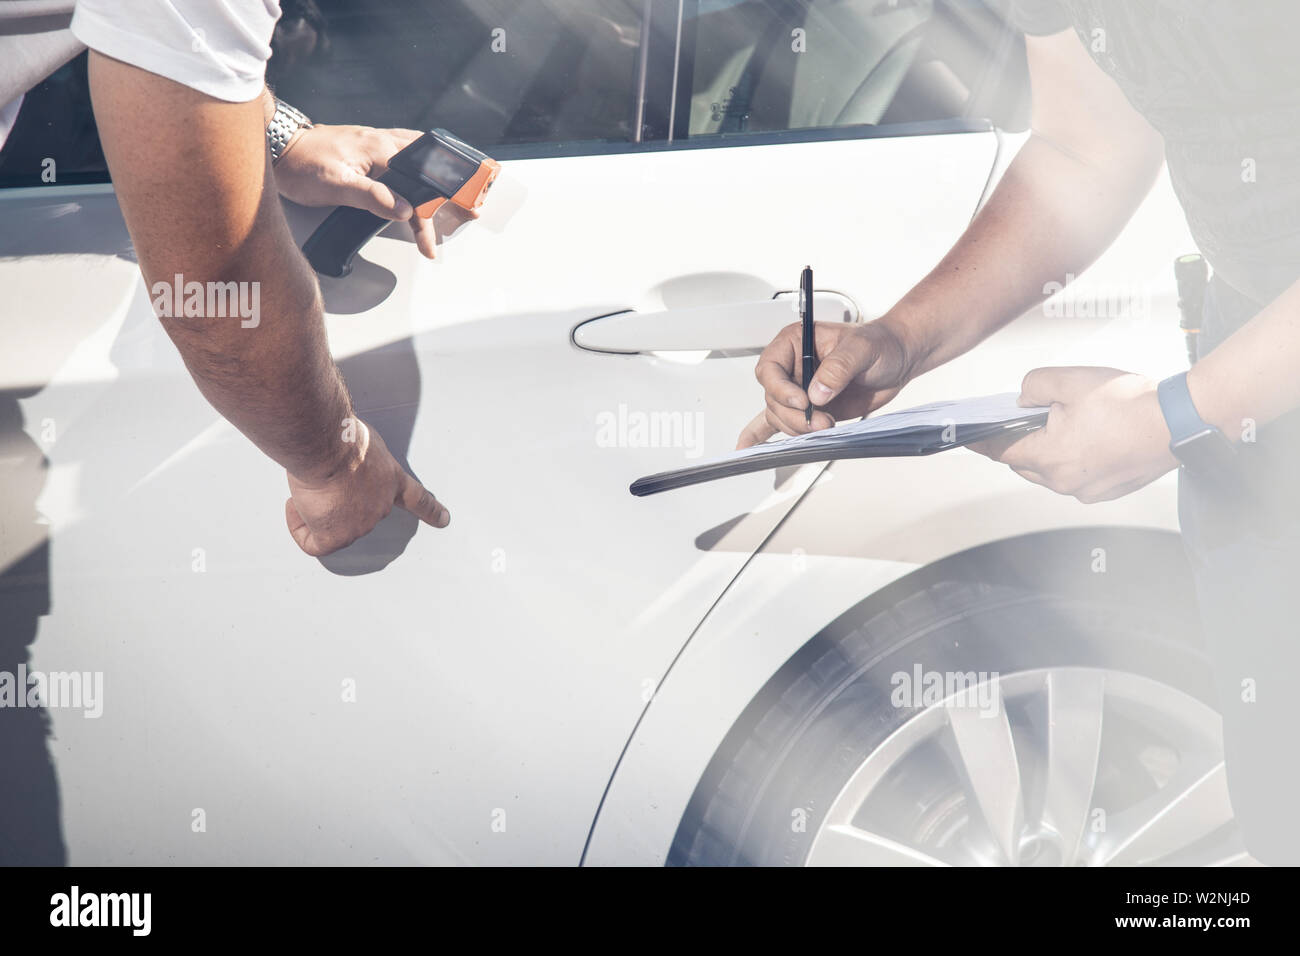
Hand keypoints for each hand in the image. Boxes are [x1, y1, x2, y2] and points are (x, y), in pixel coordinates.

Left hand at [273, 125, 438, 258]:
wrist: (279, 146)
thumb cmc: (302, 165)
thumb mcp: (336, 186)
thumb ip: (373, 197)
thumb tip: (404, 211)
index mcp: (381, 150)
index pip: (416, 187)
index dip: (426, 219)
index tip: (429, 244)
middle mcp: (383, 140)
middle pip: (429, 167)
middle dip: (449, 191)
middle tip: (466, 212)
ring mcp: (377, 139)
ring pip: (421, 155)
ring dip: (437, 173)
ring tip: (453, 191)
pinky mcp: (369, 143)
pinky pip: (406, 149)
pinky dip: (421, 162)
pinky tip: (420, 170)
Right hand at [285, 419, 449, 555]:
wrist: (326, 445)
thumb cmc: (342, 435)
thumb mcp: (364, 438)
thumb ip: (361, 454)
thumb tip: (343, 456)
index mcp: (392, 480)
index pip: (418, 498)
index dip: (431, 511)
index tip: (445, 520)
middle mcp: (380, 507)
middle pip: (356, 512)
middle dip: (336, 498)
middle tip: (322, 474)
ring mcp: (359, 525)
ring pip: (330, 525)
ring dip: (315, 507)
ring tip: (310, 481)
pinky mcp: (334, 536)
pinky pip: (313, 543)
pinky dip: (300, 527)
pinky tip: (297, 506)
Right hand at [737, 319, 912, 447]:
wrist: (898, 359)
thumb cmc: (880, 343)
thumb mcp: (862, 348)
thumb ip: (838, 368)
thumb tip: (817, 393)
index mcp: (795, 343)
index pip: (770, 369)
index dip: (781, 389)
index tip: (803, 401)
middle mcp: (792, 367)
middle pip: (773, 398)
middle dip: (795, 415)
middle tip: (822, 421)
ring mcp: (799, 389)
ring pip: (779, 415)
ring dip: (798, 427)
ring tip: (826, 426)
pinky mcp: (808, 409)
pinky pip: (776, 422)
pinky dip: (761, 435)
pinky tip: (746, 446)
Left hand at [968, 367, 1178, 502]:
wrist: (1181, 421)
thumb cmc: (1130, 403)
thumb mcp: (1070, 381)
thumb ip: (1034, 387)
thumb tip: (1023, 399)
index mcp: (1050, 459)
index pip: (1001, 451)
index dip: (982, 440)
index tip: (968, 436)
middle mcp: (1066, 482)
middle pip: (1025, 463)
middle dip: (1018, 443)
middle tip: (1021, 420)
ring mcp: (1089, 490)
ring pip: (1051, 472)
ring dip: (1048, 451)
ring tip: (1060, 424)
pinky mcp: (1109, 490)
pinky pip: (1078, 477)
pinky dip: (1073, 459)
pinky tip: (1087, 438)